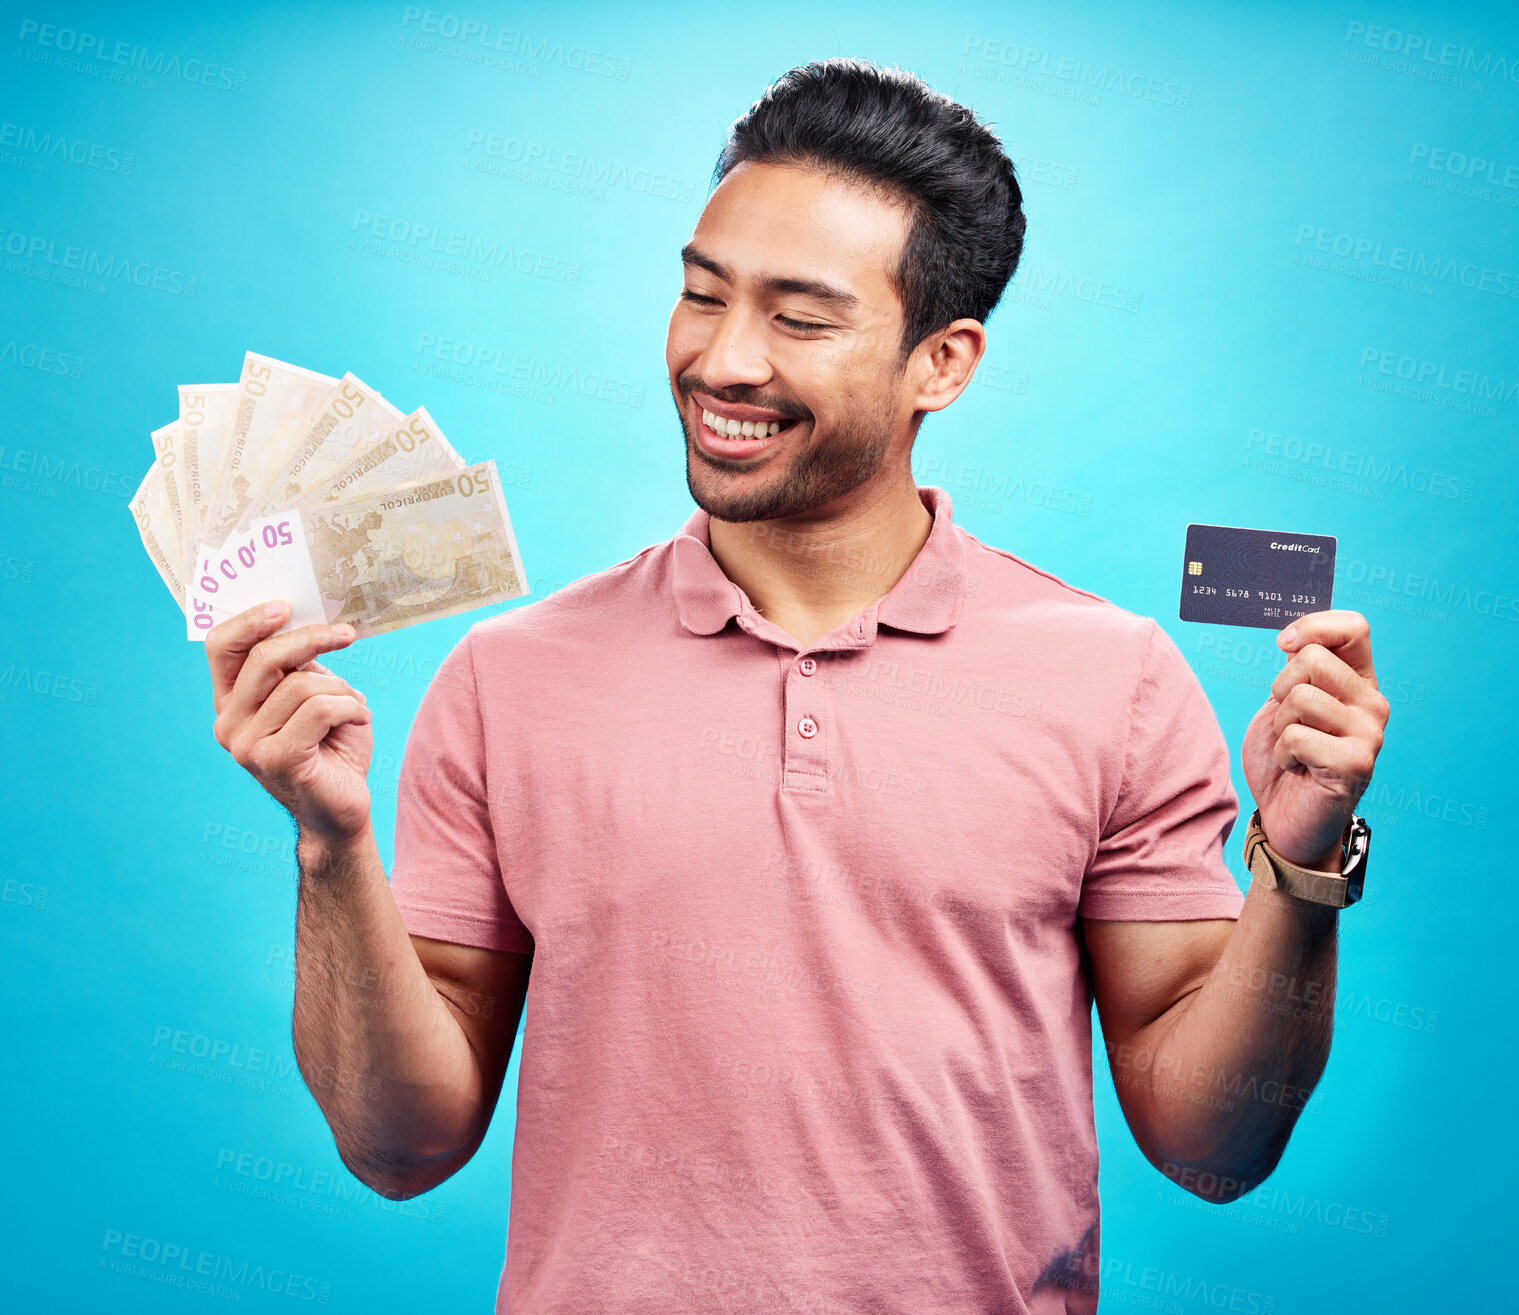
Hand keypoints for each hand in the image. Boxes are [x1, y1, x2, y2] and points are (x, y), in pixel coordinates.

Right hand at [206, 601, 372, 845]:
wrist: (341, 808)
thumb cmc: (331, 748)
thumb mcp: (313, 696)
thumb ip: (298, 666)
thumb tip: (305, 620)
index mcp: (231, 702)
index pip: (221, 647)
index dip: (250, 620)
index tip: (286, 606)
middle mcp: (229, 723)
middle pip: (264, 658)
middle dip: (312, 639)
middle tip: (346, 634)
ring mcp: (247, 745)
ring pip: (302, 685)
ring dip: (342, 689)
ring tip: (354, 707)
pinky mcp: (276, 760)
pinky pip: (321, 710)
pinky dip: (351, 708)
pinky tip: (360, 720)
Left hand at [1241, 610, 1388, 869]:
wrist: (1285, 818)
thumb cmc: (1283, 758)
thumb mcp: (1284, 703)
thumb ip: (1297, 670)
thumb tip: (1293, 637)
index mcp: (1358, 682)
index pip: (1353, 628)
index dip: (1313, 626)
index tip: (1284, 644)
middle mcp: (1372, 704)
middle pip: (1312, 660)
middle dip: (1280, 690)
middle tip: (1287, 724)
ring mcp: (1369, 734)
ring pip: (1299, 698)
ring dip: (1279, 726)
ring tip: (1292, 749)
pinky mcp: (1355, 763)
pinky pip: (1296, 736)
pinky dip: (1281, 753)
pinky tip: (1296, 768)